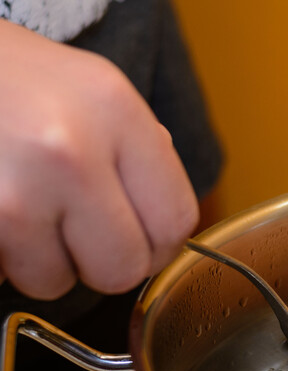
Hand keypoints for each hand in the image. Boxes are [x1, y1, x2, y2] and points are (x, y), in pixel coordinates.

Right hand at [0, 20, 198, 298]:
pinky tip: (1, 214)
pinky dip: (3, 257)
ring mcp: (14, 192)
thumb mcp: (92, 89)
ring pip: (55, 282)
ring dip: (44, 263)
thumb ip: (140, 149)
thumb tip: (164, 213)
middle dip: (104, 264)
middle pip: (122, 269)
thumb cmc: (10, 76)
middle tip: (81, 234)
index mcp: (115, 112)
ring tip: (27, 212)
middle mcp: (69, 152)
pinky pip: (3, 275)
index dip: (161, 245)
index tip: (143, 241)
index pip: (175, 220)